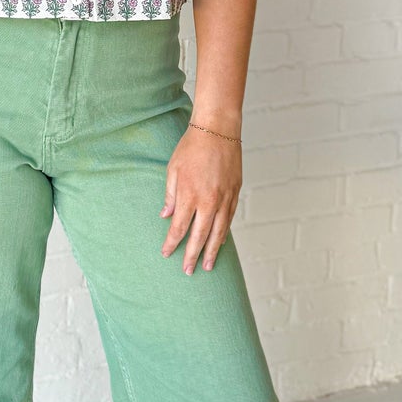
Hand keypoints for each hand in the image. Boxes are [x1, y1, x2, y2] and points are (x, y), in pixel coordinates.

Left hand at [160, 123, 241, 273]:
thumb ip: (170, 195)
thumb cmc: (191, 147)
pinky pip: (229, 219)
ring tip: (207, 265)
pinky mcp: (235, 192)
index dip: (172, 243)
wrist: (217, 130)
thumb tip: (166, 216)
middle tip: (188, 271)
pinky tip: (219, 242)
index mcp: (190, 196)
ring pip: (218, 232)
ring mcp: (224, 198)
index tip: (166, 254)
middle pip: (199, 236)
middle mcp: (209, 201)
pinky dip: (224, 233)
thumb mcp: (173, 170)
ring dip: (211, 250)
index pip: (179, 228)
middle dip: (192, 255)